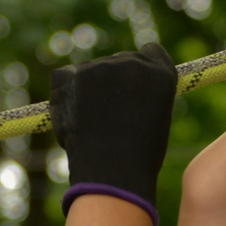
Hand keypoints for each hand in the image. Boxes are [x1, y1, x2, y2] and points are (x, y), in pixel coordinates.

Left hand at [51, 43, 177, 213]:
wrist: (112, 173)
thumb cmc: (137, 157)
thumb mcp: (154, 119)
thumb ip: (143, 95)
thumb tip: (123, 87)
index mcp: (161, 74)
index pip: (151, 53)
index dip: (139, 70)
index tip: (131, 85)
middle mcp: (133, 63)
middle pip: (119, 61)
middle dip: (112, 82)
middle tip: (108, 116)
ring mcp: (102, 67)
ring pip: (91, 71)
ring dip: (88, 90)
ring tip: (93, 125)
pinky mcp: (74, 75)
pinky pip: (65, 77)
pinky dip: (65, 93)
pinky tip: (75, 118)